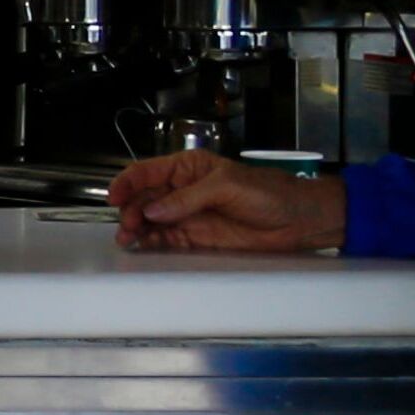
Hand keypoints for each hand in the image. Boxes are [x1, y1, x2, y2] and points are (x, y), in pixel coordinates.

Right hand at [111, 152, 346, 257]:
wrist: (299, 220)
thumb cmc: (269, 193)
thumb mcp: (227, 186)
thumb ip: (187, 198)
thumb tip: (152, 211)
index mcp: (189, 168)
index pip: (147, 172)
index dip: (127, 183)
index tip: (115, 198)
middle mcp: (182, 190)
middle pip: (142, 199)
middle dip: (130, 211)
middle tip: (129, 226)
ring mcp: (186, 215)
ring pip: (148, 220)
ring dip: (135, 229)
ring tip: (129, 240)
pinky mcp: (193, 237)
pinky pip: (163, 239)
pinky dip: (149, 242)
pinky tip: (142, 246)